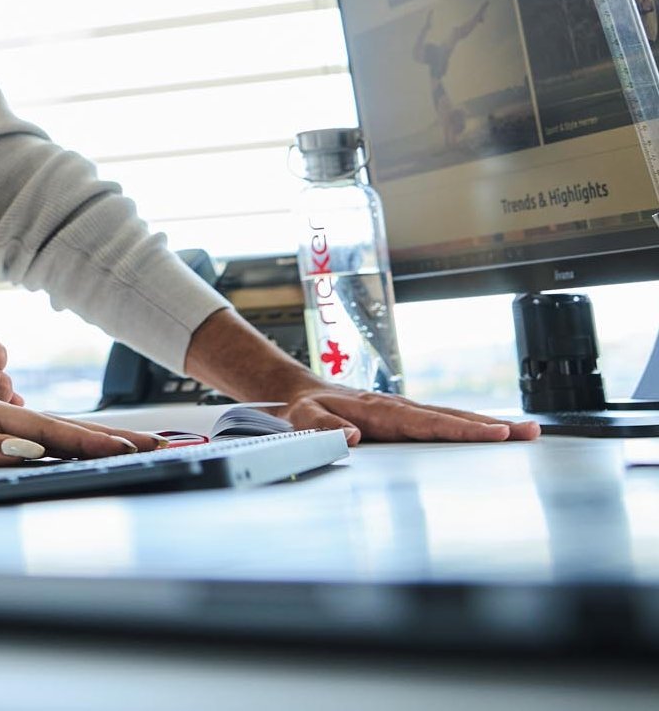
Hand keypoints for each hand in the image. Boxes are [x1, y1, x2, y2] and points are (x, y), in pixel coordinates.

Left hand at [274, 383, 541, 444]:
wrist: (298, 393)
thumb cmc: (302, 410)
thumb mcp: (302, 420)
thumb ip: (323, 429)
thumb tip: (355, 437)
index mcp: (379, 411)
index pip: (428, 422)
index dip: (462, 430)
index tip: (496, 433)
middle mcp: (398, 408)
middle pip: (452, 418)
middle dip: (493, 426)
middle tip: (532, 434)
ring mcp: (405, 412)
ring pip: (453, 418)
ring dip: (489, 425)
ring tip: (528, 433)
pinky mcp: (406, 418)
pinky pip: (443, 423)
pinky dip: (471, 427)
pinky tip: (494, 435)